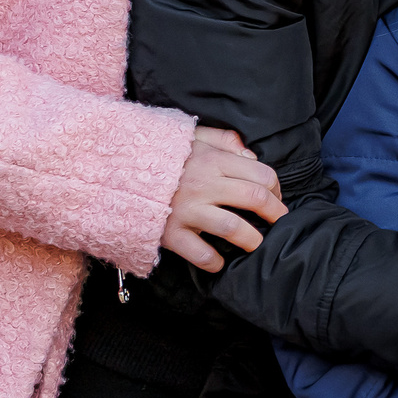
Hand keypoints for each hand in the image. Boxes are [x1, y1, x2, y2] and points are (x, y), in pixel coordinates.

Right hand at [162, 126, 286, 268]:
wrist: (118, 170)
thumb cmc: (161, 154)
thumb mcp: (193, 136)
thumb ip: (224, 139)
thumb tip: (250, 154)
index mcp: (214, 160)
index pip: (261, 174)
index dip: (276, 187)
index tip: (276, 196)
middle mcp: (205, 185)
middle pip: (254, 199)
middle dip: (274, 212)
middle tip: (279, 221)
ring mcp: (188, 210)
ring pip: (232, 227)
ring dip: (251, 239)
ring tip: (256, 244)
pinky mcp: (170, 233)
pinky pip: (199, 253)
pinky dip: (213, 261)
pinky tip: (219, 261)